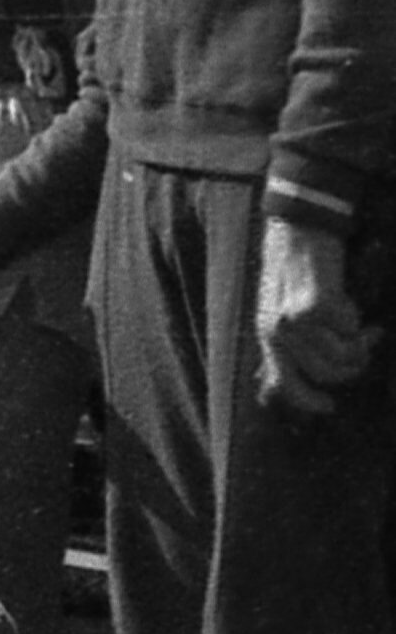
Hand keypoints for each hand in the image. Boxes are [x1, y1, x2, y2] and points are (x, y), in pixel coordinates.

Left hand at [257, 217, 382, 413]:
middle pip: (326, 374)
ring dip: (361, 344)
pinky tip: (350, 302)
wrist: (298, 226)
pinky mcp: (316, 306)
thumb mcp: (284, 304)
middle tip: (366, 346)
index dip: (308, 401)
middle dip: (354, 365)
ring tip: (363, 326)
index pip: (284, 383)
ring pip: (343, 357)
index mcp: (267, 333)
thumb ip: (295, 337)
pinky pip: (351, 330)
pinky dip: (358, 319)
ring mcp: (295, 320)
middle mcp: (277, 331)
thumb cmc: (297, 265)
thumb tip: (320, 372)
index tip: (330, 406)